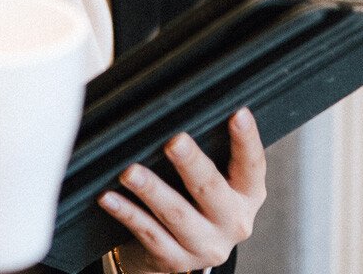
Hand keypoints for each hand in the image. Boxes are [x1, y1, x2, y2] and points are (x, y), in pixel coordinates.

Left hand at [98, 107, 266, 272]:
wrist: (178, 251)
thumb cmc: (192, 200)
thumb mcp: (209, 181)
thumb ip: (203, 150)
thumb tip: (172, 104)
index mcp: (247, 195)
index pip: (252, 165)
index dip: (247, 140)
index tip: (239, 113)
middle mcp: (233, 222)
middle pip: (211, 189)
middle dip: (192, 164)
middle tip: (174, 142)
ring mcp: (205, 245)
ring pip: (176, 214)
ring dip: (152, 191)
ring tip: (130, 172)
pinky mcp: (176, 260)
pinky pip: (148, 234)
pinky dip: (128, 214)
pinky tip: (110, 198)